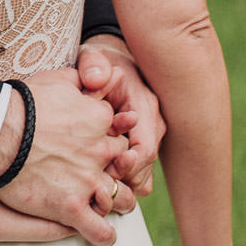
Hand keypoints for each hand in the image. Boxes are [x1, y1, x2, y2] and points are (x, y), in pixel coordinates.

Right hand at [0, 68, 131, 245]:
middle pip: (124, 165)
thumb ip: (82, 78)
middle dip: (117, 169)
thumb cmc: (23, 104)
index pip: (120, 133)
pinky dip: (103, 235)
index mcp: (100, 120)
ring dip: (116, 201)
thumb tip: (95, 78)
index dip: (111, 140)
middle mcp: (101, 151)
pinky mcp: (71, 207)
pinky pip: (98, 230)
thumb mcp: (58, 79)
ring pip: (120, 199)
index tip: (100, 144)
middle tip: (101, 172)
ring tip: (107, 203)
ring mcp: (88, 180)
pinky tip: (101, 233)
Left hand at [78, 36, 163, 196]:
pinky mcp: (138, 145)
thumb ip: (93, 65)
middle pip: (144, 169)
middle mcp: (152, 125)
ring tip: (95, 187)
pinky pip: (135, 172)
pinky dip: (119, 179)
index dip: (127, 166)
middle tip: (96, 186)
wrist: (111, 62)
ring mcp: (147, 137)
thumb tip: (94, 78)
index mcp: (145, 106)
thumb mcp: (93, 57)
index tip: (105, 170)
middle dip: (121, 180)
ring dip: (120, 183)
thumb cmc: (100, 62)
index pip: (144, 150)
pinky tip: (98, 180)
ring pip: (141, 175)